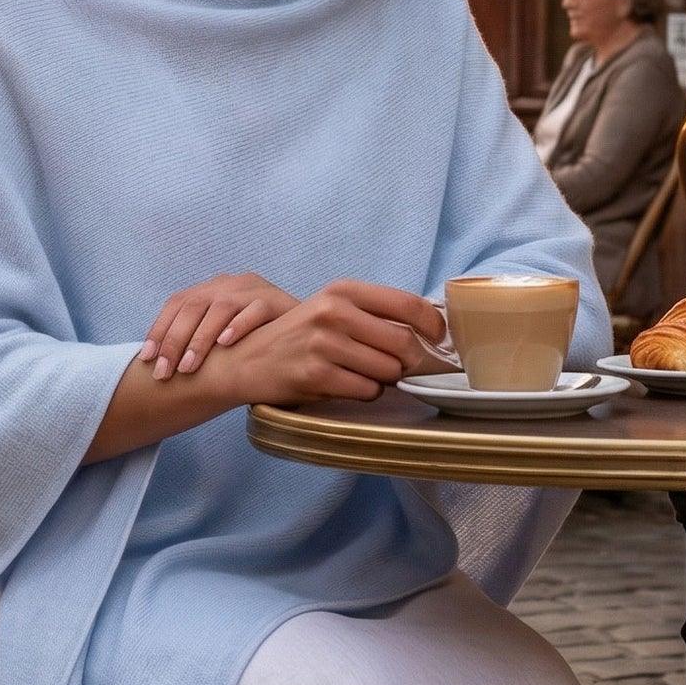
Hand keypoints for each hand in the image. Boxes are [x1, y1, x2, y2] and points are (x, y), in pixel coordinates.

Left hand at [141, 272, 296, 380]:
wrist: (302, 336)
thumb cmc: (253, 343)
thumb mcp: (219, 339)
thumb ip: (194, 342)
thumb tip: (156, 365)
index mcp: (211, 289)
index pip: (177, 303)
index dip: (160, 330)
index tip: (148, 359)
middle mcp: (230, 284)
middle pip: (194, 305)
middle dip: (175, 341)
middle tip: (167, 373)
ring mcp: (255, 288)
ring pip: (221, 306)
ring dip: (202, 338)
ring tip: (190, 366)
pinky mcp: (279, 300)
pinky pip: (256, 308)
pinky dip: (239, 325)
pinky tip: (226, 343)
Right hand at [220, 280, 445, 406]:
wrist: (246, 360)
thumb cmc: (298, 337)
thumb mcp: (331, 310)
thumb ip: (372, 313)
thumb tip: (430, 328)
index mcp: (342, 290)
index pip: (407, 303)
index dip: (433, 324)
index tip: (440, 337)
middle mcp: (333, 311)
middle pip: (403, 342)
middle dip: (408, 361)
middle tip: (397, 366)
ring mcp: (324, 343)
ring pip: (387, 371)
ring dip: (383, 380)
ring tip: (359, 374)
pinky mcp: (316, 375)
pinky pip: (367, 391)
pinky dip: (364, 394)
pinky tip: (344, 385)